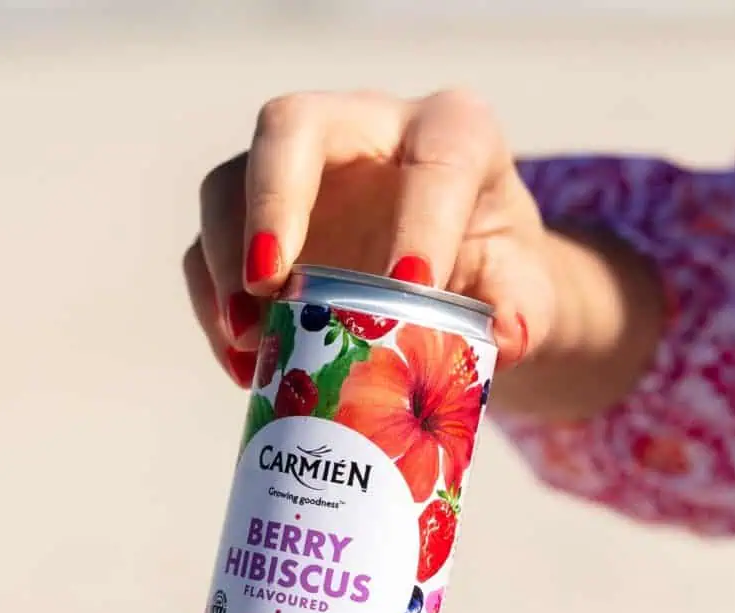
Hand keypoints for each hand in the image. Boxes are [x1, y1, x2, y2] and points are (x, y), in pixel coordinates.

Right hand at [183, 89, 549, 387]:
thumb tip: (503, 340)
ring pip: (227, 186)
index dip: (420, 220)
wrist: (455, 279)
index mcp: (450, 134)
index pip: (435, 158)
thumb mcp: (523, 291)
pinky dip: (214, 307)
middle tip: (270, 284)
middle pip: (290, 128)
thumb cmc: (492, 273)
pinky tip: (245, 362)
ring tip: (248, 340)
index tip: (407, 287)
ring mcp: (298, 175)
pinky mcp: (257, 222)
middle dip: (271, 204)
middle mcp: (363, 132)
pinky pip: (209, 251)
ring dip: (224, 265)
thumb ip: (524, 311)